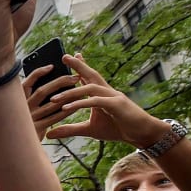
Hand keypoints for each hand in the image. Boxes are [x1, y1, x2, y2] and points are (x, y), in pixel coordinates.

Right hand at [23, 67, 79, 139]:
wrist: (16, 148)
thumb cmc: (22, 125)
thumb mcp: (22, 110)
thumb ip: (30, 99)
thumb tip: (48, 83)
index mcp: (16, 101)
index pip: (27, 83)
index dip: (39, 73)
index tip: (52, 66)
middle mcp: (21, 109)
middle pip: (42, 91)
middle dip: (61, 82)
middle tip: (75, 77)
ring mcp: (29, 119)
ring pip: (51, 104)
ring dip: (68, 95)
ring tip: (80, 90)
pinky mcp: (36, 129)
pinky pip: (55, 117)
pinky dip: (67, 110)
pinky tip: (76, 106)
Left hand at [43, 55, 168, 145]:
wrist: (141, 134)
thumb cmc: (118, 129)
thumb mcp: (89, 130)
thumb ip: (70, 129)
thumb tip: (49, 133)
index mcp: (101, 95)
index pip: (89, 78)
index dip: (80, 66)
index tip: (69, 57)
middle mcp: (107, 92)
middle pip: (91, 75)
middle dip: (78, 65)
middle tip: (64, 56)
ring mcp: (113, 97)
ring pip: (90, 88)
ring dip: (71, 92)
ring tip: (53, 98)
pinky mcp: (117, 105)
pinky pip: (96, 102)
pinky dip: (81, 103)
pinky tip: (67, 108)